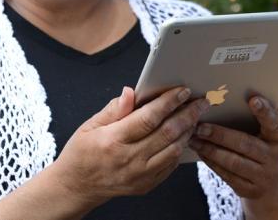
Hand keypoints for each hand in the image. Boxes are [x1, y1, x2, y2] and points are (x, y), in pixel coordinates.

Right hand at [53, 86, 209, 207]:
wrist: (77, 186)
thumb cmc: (82, 153)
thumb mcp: (90, 125)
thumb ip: (114, 109)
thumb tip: (130, 92)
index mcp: (113, 140)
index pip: (148, 118)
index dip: (168, 102)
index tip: (182, 91)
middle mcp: (129, 159)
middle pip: (167, 133)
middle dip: (187, 114)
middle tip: (200, 102)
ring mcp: (139, 175)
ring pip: (173, 149)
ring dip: (188, 131)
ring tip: (195, 116)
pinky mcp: (146, 185)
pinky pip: (171, 164)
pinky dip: (180, 147)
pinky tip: (184, 135)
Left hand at [187, 95, 277, 199]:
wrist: (272, 184)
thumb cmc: (265, 146)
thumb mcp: (270, 133)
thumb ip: (261, 116)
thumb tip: (245, 88)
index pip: (274, 123)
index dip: (264, 112)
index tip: (252, 99)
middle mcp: (276, 159)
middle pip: (245, 144)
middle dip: (220, 135)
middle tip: (200, 125)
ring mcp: (263, 177)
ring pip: (232, 162)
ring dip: (210, 149)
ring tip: (193, 138)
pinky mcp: (249, 190)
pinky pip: (226, 175)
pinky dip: (211, 162)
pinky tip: (200, 151)